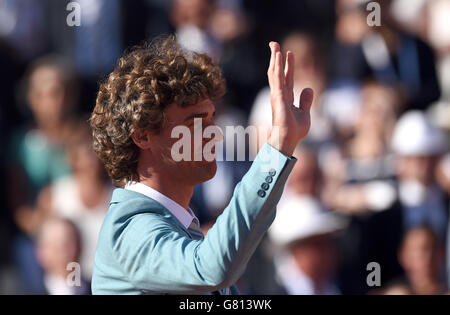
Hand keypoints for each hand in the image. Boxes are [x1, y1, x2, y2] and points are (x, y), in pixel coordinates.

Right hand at [266, 42, 312, 156]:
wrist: (289, 139)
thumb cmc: (295, 130)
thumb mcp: (305, 113)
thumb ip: (306, 101)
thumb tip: (308, 88)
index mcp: (286, 98)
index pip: (287, 77)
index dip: (288, 65)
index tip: (288, 53)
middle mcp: (279, 94)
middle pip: (277, 72)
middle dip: (276, 58)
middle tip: (274, 44)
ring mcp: (277, 94)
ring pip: (274, 72)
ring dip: (274, 58)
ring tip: (274, 45)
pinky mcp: (277, 96)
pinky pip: (277, 77)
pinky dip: (276, 65)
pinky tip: (277, 55)